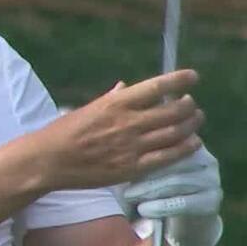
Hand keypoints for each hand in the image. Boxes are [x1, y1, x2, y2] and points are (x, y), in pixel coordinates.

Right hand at [30, 69, 204, 192]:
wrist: (49, 160)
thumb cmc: (65, 131)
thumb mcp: (90, 108)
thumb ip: (113, 98)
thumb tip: (126, 87)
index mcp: (116, 103)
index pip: (157, 87)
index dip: (179, 80)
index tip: (193, 77)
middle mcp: (128, 122)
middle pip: (173, 111)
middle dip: (189, 106)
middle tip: (192, 104)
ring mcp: (132, 146)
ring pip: (175, 133)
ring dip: (191, 125)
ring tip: (196, 121)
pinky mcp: (132, 168)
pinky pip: (167, 157)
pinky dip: (185, 149)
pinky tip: (194, 144)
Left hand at [118, 143, 223, 245]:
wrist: (184, 221)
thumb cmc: (159, 189)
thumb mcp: (149, 168)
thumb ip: (139, 153)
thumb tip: (109, 145)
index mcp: (190, 142)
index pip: (166, 141)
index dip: (141, 150)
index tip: (117, 158)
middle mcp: (205, 158)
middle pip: (172, 159)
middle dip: (145, 170)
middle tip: (120, 178)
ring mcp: (211, 180)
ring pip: (176, 181)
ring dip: (149, 189)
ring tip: (128, 195)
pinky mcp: (212, 201)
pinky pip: (184, 203)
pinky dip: (161, 207)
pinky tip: (143, 210)